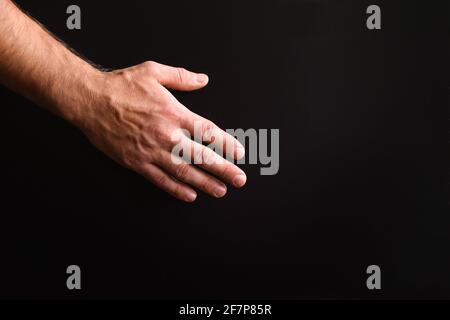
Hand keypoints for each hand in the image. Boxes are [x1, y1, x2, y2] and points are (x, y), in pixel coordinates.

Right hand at [76, 61, 246, 201]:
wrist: (89, 101)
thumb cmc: (121, 85)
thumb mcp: (153, 72)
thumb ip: (181, 77)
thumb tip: (202, 80)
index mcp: (174, 113)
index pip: (208, 132)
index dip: (227, 145)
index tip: (239, 154)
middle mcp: (167, 135)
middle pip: (202, 156)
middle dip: (224, 169)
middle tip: (239, 180)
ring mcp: (152, 151)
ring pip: (184, 172)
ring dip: (205, 183)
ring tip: (220, 191)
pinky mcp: (137, 163)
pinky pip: (160, 179)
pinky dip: (176, 189)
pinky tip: (190, 195)